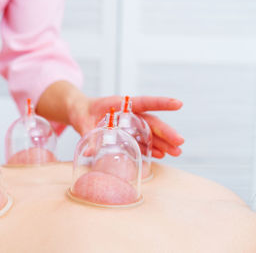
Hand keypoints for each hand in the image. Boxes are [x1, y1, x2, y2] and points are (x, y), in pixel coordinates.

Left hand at [68, 95, 183, 158]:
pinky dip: (150, 149)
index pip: (144, 102)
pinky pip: (141, 142)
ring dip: (163, 143)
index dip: (161, 103)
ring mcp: (129, 125)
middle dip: (166, 132)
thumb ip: (88, 133)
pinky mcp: (126, 134)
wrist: (78, 112)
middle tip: (179, 143)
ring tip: (176, 153)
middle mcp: (129, 114)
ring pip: (150, 133)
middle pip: (151, 122)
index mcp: (120, 104)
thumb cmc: (81, 111)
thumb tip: (90, 152)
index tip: (178, 104)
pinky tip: (161, 155)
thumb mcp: (81, 120)